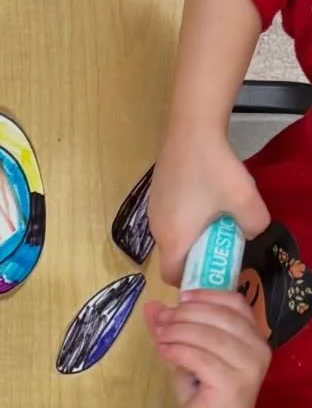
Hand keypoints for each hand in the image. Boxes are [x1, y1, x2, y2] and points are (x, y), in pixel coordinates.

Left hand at [144, 289, 270, 407]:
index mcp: (254, 337)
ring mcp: (249, 366)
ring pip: (208, 335)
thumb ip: (174, 330)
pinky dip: (178, 350)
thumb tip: (152, 306)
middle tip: (161, 320)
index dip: (206, 295)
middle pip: (220, 315)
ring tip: (159, 337)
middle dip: (185, 314)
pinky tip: (164, 352)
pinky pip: (200, 357)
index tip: (180, 298)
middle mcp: (258, 349)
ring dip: (178, 331)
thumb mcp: (188, 356)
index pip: (235, 302)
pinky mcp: (233, 383)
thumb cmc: (205, 397)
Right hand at [148, 120, 268, 286]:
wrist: (191, 129)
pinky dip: (185, 217)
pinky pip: (170, 218)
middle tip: (222, 237)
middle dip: (198, 254)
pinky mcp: (155, 195)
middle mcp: (157, 230)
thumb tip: (251, 233)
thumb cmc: (215, 169)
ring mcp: (153, 211)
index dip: (193, 279)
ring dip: (192, 234)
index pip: (174, 276)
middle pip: (174, 256)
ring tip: (215, 212)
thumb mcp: (246, 200)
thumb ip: (254, 226)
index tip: (214, 267)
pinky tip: (203, 194)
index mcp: (175, 239)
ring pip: (173, 236)